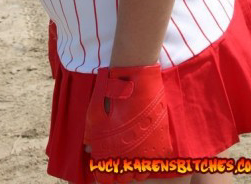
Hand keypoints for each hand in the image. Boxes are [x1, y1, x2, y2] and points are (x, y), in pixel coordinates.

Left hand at [84, 64, 172, 182]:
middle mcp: (127, 159)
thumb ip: (92, 136)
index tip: (105, 167)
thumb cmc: (111, 93)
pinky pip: (154, 163)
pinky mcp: (161, 147)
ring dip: (135, 167)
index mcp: (108, 153)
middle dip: (120, 171)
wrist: (135, 77)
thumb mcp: (94, 115)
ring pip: (140, 174)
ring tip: (133, 154)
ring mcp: (146, 154)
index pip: (104, 178)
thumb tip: (90, 150)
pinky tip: (145, 149)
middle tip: (119, 158)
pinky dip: (150, 160)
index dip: (104, 173)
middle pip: (123, 178)